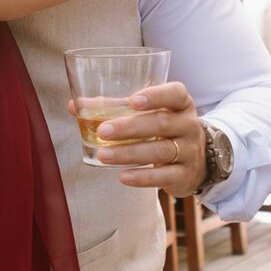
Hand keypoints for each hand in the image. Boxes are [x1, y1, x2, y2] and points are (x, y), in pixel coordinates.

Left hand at [86, 80, 206, 196]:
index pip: (175, 94)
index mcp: (180, 104)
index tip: (132, 101)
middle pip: (161, 123)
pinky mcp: (185, 175)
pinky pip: (164, 176)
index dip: (155, 96)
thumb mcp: (148, 114)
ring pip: (160, 151)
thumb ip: (114, 107)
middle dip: (130, 128)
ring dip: (129, 153)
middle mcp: (188, 125)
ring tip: (103, 155)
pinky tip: (123, 176)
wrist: (196, 161)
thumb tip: (74, 105)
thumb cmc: (163, 129)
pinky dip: (143, 177)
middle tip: (103, 131)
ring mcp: (190, 151)